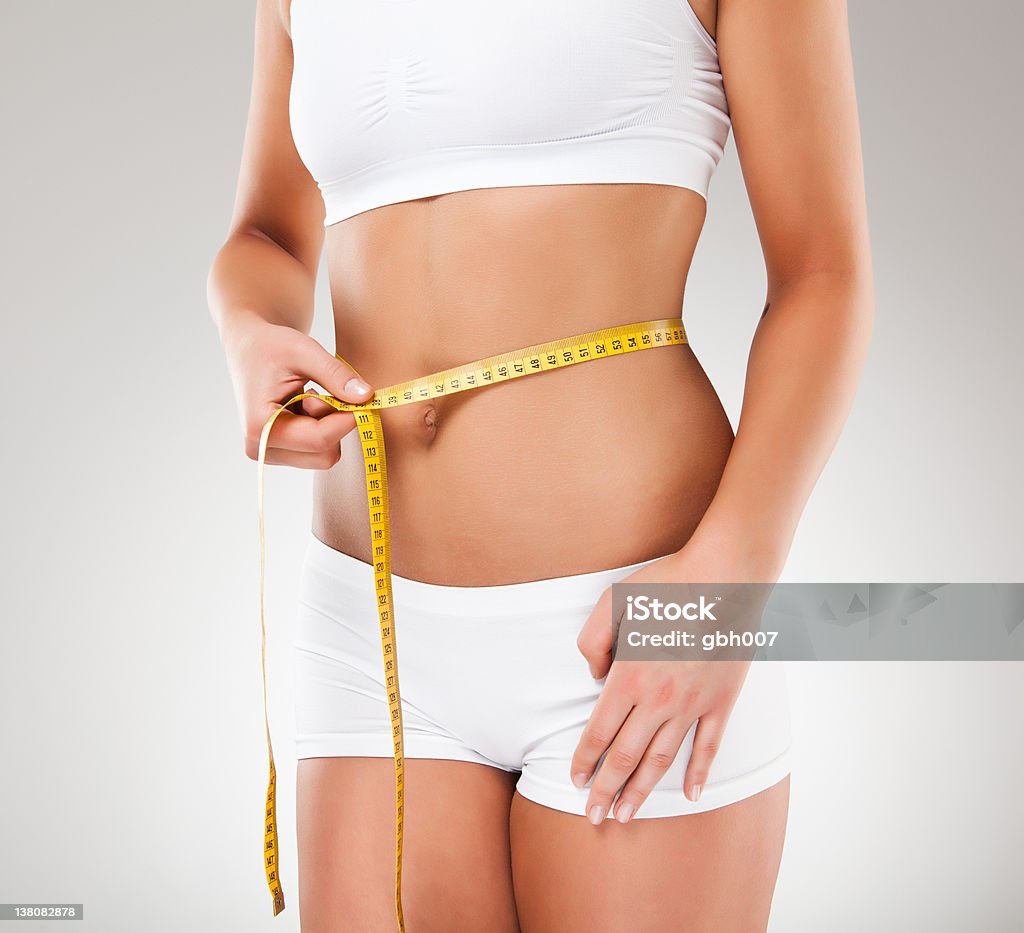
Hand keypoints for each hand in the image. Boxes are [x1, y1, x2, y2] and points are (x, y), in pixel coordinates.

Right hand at [220, 314, 373, 467]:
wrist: (248, 348)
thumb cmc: (270, 345)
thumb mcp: (304, 351)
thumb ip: (335, 375)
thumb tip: (366, 397)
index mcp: (261, 426)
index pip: (320, 440)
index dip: (349, 420)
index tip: (364, 398)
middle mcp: (262, 449)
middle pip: (325, 454)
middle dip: (334, 423)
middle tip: (324, 392)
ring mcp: (269, 454)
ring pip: (324, 454)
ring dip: (327, 424)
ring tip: (308, 396)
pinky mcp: (279, 453)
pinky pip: (317, 450)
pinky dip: (321, 427)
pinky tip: (303, 405)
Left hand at [571, 529, 782, 823]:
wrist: (724, 577)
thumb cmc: (665, 585)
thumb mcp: (611, 603)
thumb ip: (593, 643)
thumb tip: (595, 677)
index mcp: (628, 676)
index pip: (598, 732)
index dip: (585, 761)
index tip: (576, 783)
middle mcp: (658, 699)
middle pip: (626, 756)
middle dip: (607, 790)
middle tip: (595, 818)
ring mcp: (692, 704)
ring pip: (662, 760)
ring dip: (642, 791)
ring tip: (627, 815)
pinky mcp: (721, 702)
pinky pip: (708, 747)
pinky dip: (698, 774)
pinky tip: (689, 796)